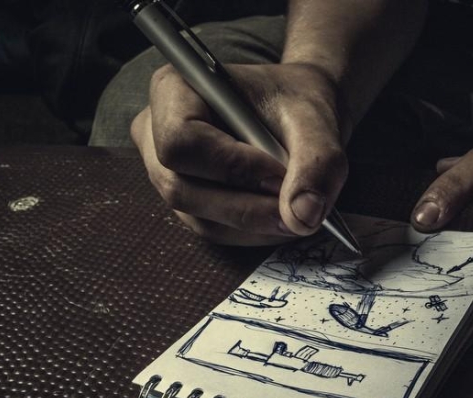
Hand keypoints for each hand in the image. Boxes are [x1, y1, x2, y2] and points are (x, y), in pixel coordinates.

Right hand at [131, 62, 349, 245]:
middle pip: (182, 189)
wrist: (297, 113)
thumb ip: (317, 163)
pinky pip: (213, 230)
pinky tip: (283, 216)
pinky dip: (253, 232)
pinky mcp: (186, 201)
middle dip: (246, 206)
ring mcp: (165, 172)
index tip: (280, 174)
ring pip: (200, 218)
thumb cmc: (296, 104)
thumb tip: (302, 217)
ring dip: (254, 224)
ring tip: (297, 211)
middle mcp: (156, 133)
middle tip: (298, 207)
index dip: (231, 166)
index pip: (181, 142)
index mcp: (174, 90)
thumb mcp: (316, 121)